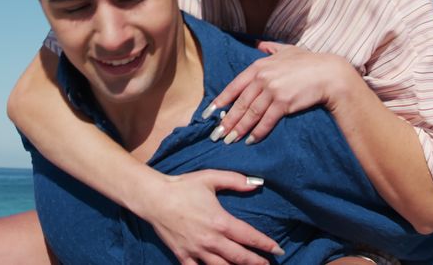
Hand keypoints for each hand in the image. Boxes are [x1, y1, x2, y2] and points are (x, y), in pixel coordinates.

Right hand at [134, 170, 283, 264]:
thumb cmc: (183, 187)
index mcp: (220, 221)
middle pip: (240, 258)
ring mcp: (197, 251)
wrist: (154, 198)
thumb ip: (236, 180)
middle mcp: (211, 240)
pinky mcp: (183, 256)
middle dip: (257, 263)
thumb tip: (257, 184)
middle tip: (268, 264)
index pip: (249, 237)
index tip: (278, 250)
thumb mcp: (211, 178)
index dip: (266, 244)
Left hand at [207, 42, 357, 144]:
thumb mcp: (287, 50)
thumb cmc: (309, 62)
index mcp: (259, 66)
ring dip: (239, 129)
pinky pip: (266, 121)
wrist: (329, 73)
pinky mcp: (284, 103)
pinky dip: (257, 132)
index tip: (210, 113)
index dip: (222, 100)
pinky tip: (251, 140)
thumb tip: (260, 44)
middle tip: (217, 134)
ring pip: (250, 114)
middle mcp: (263, 78)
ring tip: (230, 140)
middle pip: (240, 103)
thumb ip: (271, 48)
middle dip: (227, 121)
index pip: (235, 86)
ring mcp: (273, 90)